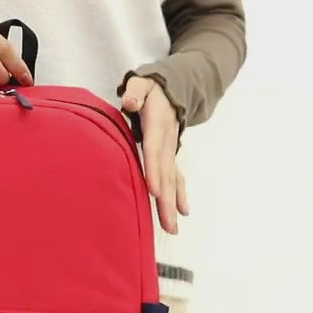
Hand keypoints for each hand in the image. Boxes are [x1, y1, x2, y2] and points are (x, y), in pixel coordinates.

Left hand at [121, 77, 188, 234]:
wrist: (172, 91)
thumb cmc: (150, 90)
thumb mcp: (142, 84)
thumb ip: (135, 92)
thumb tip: (131, 102)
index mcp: (156, 127)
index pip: (154, 152)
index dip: (154, 171)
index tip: (154, 191)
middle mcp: (166, 143)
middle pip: (166, 175)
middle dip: (166, 201)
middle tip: (168, 225)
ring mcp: (171, 151)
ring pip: (173, 181)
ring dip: (172, 205)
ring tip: (173, 228)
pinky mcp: (171, 156)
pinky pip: (177, 178)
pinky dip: (179, 195)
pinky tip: (182, 213)